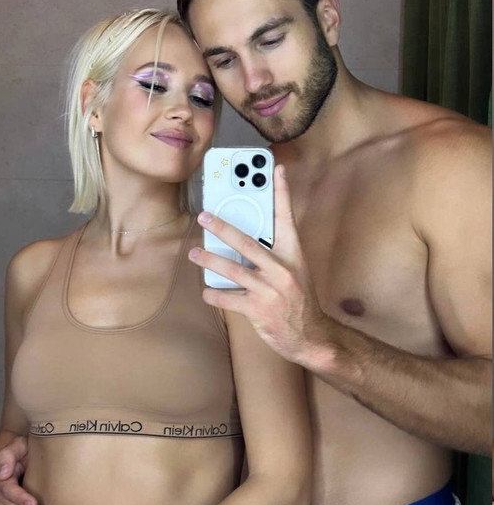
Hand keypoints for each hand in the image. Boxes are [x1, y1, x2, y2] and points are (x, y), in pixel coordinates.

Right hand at [0, 437, 37, 504]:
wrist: (31, 449)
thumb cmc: (25, 446)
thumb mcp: (17, 445)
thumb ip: (8, 455)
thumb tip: (3, 474)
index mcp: (1, 474)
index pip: (7, 489)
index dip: (20, 497)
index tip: (33, 503)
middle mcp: (0, 486)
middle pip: (6, 503)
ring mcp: (4, 493)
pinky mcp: (12, 498)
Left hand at [188, 165, 329, 362]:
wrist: (310, 335)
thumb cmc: (298, 300)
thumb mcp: (294, 271)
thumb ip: (273, 254)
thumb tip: (242, 239)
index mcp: (293, 254)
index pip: (287, 217)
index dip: (282, 192)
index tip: (276, 169)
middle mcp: (283, 269)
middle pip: (248, 242)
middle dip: (222, 228)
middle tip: (204, 217)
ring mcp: (271, 290)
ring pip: (233, 269)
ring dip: (210, 260)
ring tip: (194, 254)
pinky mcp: (259, 309)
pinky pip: (229, 298)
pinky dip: (215, 294)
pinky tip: (207, 291)